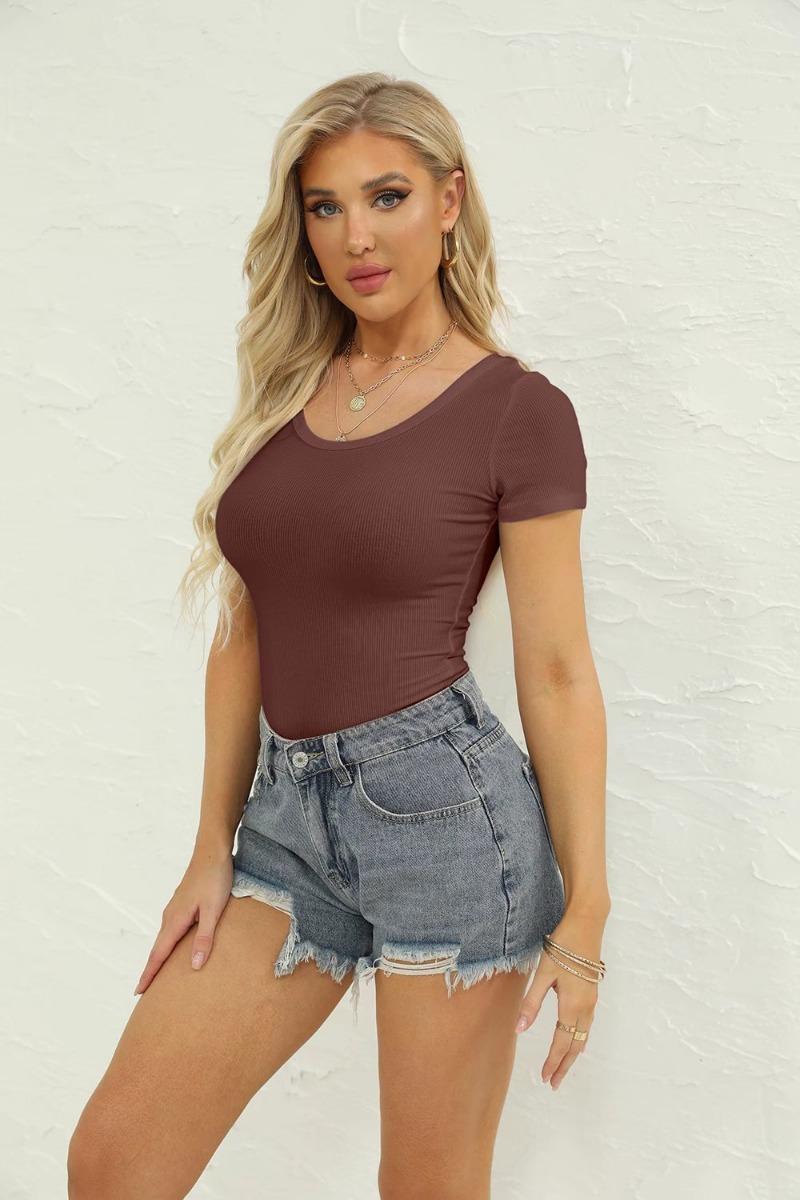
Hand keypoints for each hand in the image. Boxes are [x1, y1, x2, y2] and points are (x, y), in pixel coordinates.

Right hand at [133, 844, 233, 995]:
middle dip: (150, 970)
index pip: (158, 954)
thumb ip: (205, 937)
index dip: (149, 974)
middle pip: (157, 949)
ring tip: (156, 974)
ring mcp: (175, 908)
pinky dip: (167, 944)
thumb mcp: (214, 910)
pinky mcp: (182, 903)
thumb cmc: (215, 878)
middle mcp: (171, 916)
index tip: (138, 992)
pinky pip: (171, 929)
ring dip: (158, 957)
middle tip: (143, 991)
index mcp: (176, 920)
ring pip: (164, 939)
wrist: (213, 849)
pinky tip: (174, 947)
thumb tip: (194, 966)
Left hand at [514, 909, 604, 1089]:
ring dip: (573, 1052)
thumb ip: (532, 1003)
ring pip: (583, 1034)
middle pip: (576, 1044)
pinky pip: (587, 1023)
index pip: (562, 1042)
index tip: (545, 1078)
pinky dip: (580, 1037)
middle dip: (565, 1064)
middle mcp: (586, 1006)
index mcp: (572, 1004)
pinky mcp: (592, 990)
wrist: (588, 922)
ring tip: (562, 1066)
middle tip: (554, 1083)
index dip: (553, 1061)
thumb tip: (519, 1030)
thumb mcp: (543, 974)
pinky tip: (574, 1038)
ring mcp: (592, 998)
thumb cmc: (563, 945)